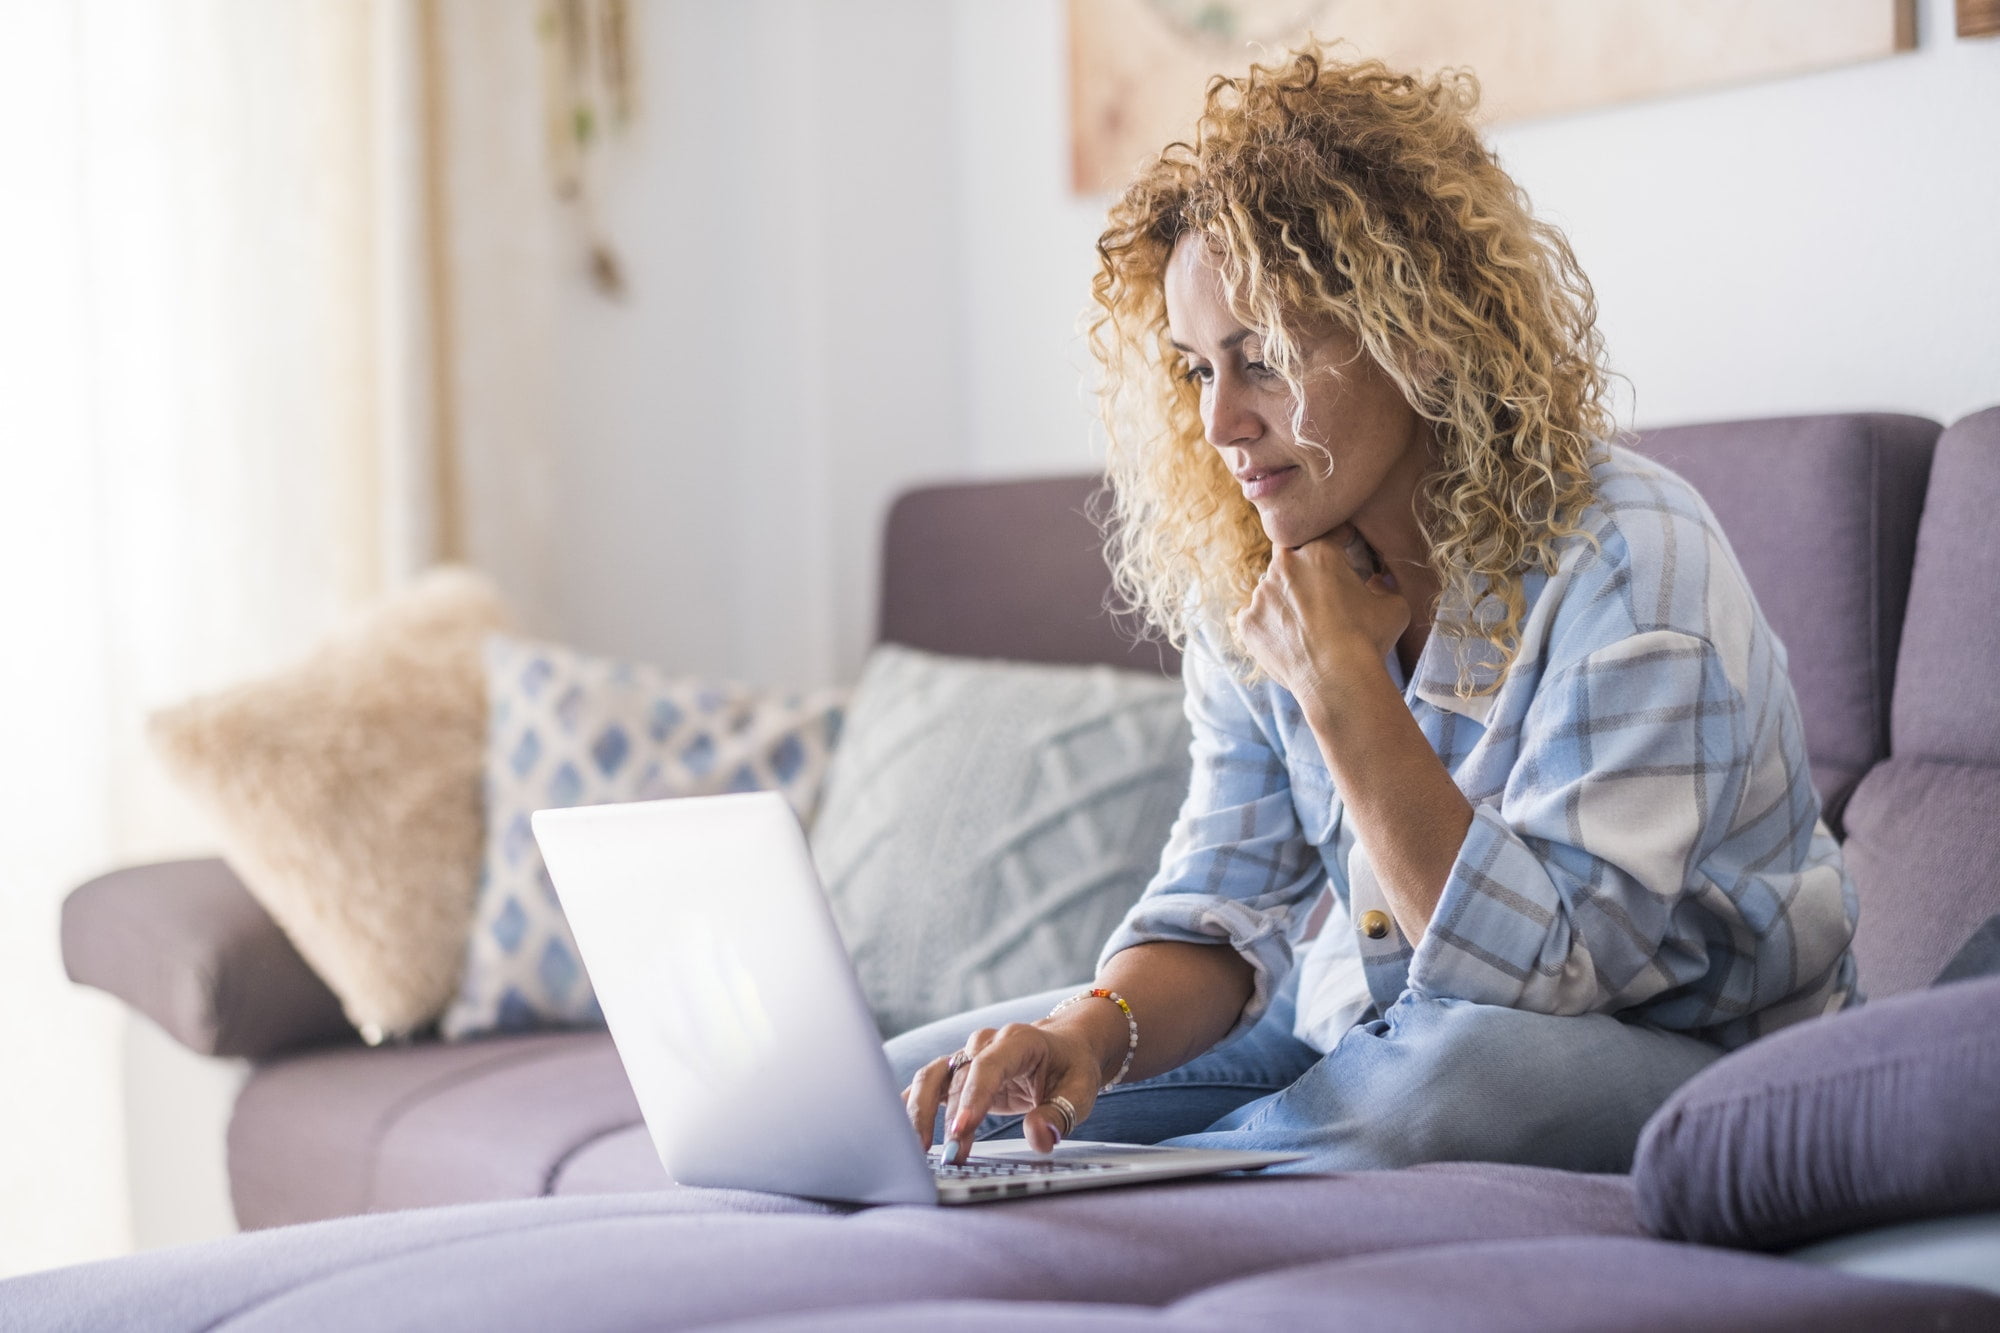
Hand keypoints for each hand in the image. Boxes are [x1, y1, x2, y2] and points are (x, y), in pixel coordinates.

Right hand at [903, 1022, 1102, 1162]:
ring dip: (920, 1113)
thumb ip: (1058, 1116)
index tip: (962, 1131)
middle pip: (955, 1076)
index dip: (973, 1097)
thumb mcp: (1079, 1092)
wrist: (1065, 1047)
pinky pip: (927, 1087)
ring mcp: (966, 1057)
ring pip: (930, 1078)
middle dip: (947, 1119)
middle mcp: (985, 1044)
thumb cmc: (1071, 1069)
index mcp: (1018, 1040)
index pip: (988, 1066)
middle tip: (948, 1157)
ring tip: (918, 1151)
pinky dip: (911, 1107)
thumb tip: (1038, 1138)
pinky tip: (897, 1131)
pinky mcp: (956, 1075)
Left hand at [1233, 523, 1407, 701]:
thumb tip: (1380, 582)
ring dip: (1285, 599)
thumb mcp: (1393, 606)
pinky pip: (1257, 617)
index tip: (1343, 553)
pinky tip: (1289, 641)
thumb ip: (1385, 586)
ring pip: (1271, 588)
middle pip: (1291, 557)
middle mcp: (1284, 565)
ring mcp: (1261, 594)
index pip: (1327, 534)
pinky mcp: (1247, 621)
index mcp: (1319, 552)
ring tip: (1306, 626)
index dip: (1339, 542)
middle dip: (1304, 568)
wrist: (1337, 680)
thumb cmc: (1368, 640)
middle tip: (1320, 592)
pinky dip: (1269, 625)